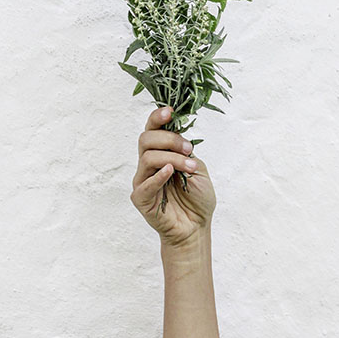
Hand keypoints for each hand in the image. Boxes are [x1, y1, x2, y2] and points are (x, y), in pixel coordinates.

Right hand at [131, 106, 215, 249]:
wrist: (196, 226)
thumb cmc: (197, 197)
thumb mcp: (197, 166)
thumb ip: (185, 151)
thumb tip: (178, 136)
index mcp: (162, 153)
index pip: (152, 130)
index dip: (158, 117)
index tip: (170, 111)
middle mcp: (149, 164)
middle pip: (146, 139)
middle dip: (170, 139)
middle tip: (189, 149)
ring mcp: (143, 180)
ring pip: (148, 157)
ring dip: (173, 158)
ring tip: (189, 167)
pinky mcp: (140, 198)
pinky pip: (145, 183)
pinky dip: (158, 175)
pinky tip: (170, 172)